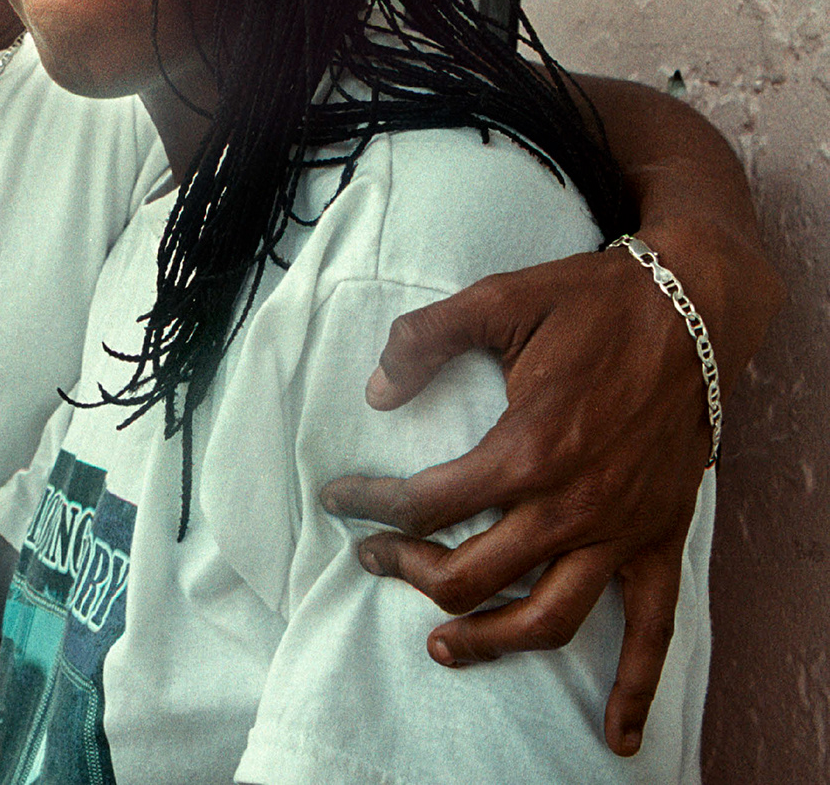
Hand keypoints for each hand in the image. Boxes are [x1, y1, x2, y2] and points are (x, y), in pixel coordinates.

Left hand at [322, 219, 777, 755]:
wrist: (693, 309)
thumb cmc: (589, 304)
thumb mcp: (495, 300)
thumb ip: (424, 339)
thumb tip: (376, 390)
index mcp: (526, 449)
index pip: (426, 503)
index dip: (371, 505)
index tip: (340, 501)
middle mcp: (571, 505)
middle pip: (470, 574)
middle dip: (408, 571)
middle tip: (373, 559)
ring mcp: (619, 531)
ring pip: (544, 619)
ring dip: (487, 641)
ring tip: (440, 645)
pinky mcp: (660, 540)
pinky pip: (653, 630)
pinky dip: (636, 689)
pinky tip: (616, 734)